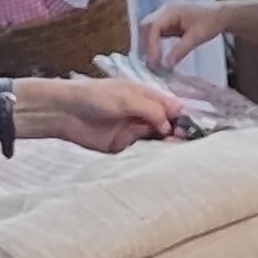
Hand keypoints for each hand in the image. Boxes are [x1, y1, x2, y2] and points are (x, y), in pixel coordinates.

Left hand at [29, 75, 186, 151]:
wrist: (64, 111)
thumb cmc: (95, 96)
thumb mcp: (127, 98)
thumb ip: (151, 110)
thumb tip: (169, 126)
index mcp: (145, 96)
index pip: (170, 107)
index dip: (182, 117)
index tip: (193, 129)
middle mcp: (141, 113)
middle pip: (166, 125)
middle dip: (177, 134)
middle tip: (187, 145)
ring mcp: (131, 130)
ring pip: (155, 140)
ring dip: (165, 146)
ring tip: (177, 154)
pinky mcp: (121, 146)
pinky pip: (140, 152)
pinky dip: (149, 156)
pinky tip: (159, 161)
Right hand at [139, 0, 235, 72]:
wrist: (220, 14)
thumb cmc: (210, 22)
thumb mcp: (197, 37)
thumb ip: (180, 50)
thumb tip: (166, 65)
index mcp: (171, 11)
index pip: (153, 26)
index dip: (151, 44)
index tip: (154, 61)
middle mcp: (164, 12)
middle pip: (145, 27)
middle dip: (146, 46)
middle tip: (151, 64)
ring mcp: (164, 17)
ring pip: (148, 31)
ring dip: (148, 46)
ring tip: (153, 63)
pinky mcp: (167, 24)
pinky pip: (155, 34)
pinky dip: (154, 45)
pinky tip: (157, 58)